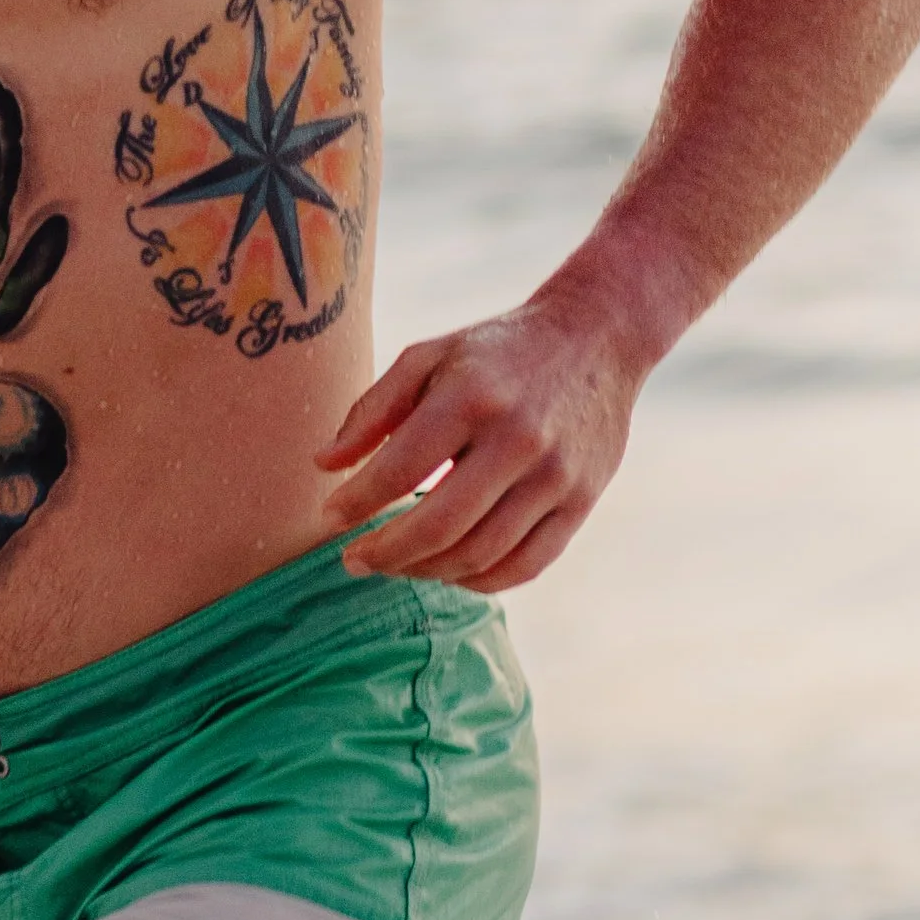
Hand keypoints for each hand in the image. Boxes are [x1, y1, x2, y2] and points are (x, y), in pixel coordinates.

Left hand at [315, 296, 642, 592]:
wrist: (596, 338)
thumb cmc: (496, 352)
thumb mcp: (430, 357)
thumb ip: (373, 408)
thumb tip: (324, 465)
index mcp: (471, 396)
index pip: (400, 469)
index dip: (357, 502)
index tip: (330, 517)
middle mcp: (517, 439)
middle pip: (440, 525)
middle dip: (386, 552)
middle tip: (353, 559)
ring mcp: (555, 477)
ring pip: (480, 554)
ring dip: (426, 571)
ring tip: (395, 564)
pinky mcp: (582, 503)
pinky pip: (525, 566)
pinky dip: (479, 581)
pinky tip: (447, 570)